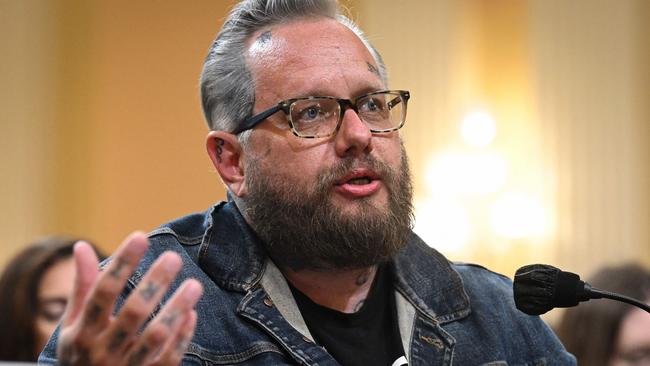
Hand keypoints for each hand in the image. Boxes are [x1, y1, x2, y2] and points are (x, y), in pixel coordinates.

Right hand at [57, 232, 203, 364]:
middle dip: (154, 283)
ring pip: (155, 337)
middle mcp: (102, 352)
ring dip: (176, 309)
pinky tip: (192, 314)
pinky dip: (182, 336)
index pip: (102, 292)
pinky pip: (169, 358)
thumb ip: (83, 287)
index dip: (121, 264)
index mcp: (82, 333)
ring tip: (194, 285)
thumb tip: (81, 246)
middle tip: (173, 257)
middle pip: (133, 313)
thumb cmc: (83, 353)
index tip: (140, 237)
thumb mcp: (74, 325)